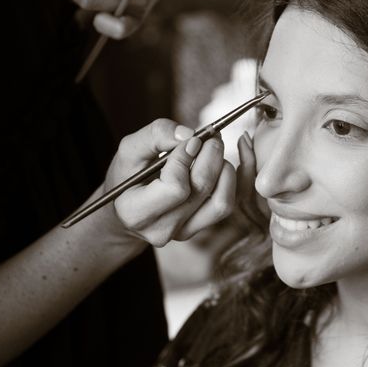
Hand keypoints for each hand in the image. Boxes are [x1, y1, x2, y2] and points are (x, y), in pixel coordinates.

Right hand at [106, 119, 235, 247]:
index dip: (186, 158)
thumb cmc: (128, 175)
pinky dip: (239, 178)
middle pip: (202, 189)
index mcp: (136, 212)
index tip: (191, 139)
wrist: (128, 207)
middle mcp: (162, 229)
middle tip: (211, 136)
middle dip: (211, 155)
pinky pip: (230, 204)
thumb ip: (154, 136)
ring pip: (223, 201)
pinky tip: (232, 157)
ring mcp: (184, 232)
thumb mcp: (129, 150)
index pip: (175, 187)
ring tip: (214, 150)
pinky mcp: (202, 228)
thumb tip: (189, 134)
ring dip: (225, 168)